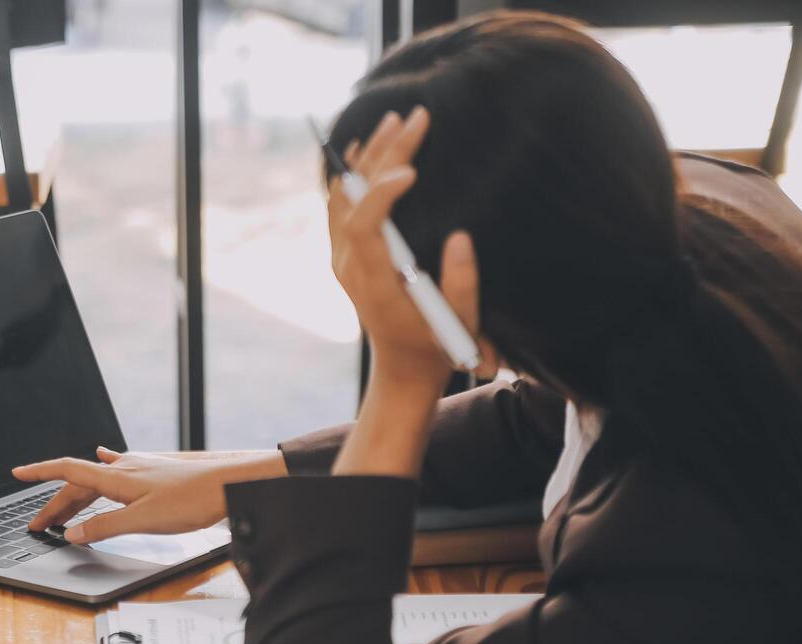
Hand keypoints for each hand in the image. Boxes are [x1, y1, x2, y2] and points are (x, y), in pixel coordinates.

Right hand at [11, 448, 284, 543]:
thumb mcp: (143, 521)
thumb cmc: (192, 500)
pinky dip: (104, 472)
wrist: (230, 482)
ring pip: (98, 480)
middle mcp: (124, 468)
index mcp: (116, 478)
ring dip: (78, 496)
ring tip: (64, 512)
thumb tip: (72, 534)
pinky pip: (119, 470)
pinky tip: (108, 461)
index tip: (16, 474)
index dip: (39, 473)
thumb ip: (105, 527)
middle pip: (79, 483)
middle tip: (39, 524)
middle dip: (56, 503)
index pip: (67, 471)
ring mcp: (140, 468)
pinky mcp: (156, 472)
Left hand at [326, 107, 488, 388]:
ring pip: (344, 196)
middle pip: (354, 199)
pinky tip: (362, 147)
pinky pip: (339, 205)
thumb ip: (461, 285)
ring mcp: (342, 257)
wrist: (403, 367)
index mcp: (372, 282)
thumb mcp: (459, 325)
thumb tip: (461, 237)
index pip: (363, 227)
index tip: (412, 171)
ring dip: (368, 156)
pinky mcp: (346, 253)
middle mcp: (348, 265)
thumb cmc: (436, 346)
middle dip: (386, 155)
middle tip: (415, 118)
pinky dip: (351, 173)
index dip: (381, 195)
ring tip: (393, 120)